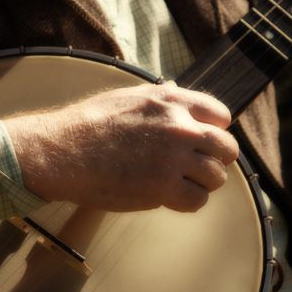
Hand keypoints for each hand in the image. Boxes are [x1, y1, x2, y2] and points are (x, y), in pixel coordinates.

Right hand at [3, 82, 238, 212]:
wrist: (64, 152)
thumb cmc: (90, 124)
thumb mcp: (129, 96)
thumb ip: (160, 96)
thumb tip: (177, 89)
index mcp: (172, 101)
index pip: (220, 116)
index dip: (214, 131)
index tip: (202, 143)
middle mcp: (180, 128)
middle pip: (227, 149)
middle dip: (216, 160)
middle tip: (199, 168)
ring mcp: (173, 159)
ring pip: (216, 177)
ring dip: (203, 183)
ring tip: (181, 184)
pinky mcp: (163, 188)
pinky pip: (198, 200)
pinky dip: (189, 202)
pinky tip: (172, 198)